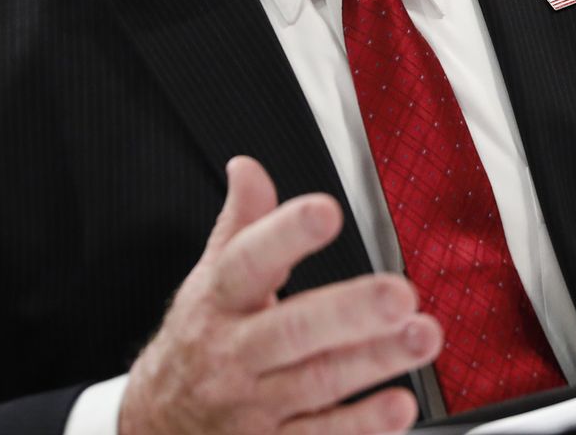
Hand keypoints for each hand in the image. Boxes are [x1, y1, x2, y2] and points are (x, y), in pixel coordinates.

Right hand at [120, 156, 441, 434]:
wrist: (154, 424)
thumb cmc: (200, 340)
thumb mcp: (209, 280)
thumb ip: (241, 225)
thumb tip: (248, 167)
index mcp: (220, 301)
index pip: (248, 262)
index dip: (285, 235)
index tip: (326, 211)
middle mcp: (235, 353)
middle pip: (291, 330)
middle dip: (349, 312)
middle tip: (401, 293)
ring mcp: (252, 405)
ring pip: (316, 383)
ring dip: (373, 362)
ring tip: (421, 337)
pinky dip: (361, 427)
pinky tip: (400, 408)